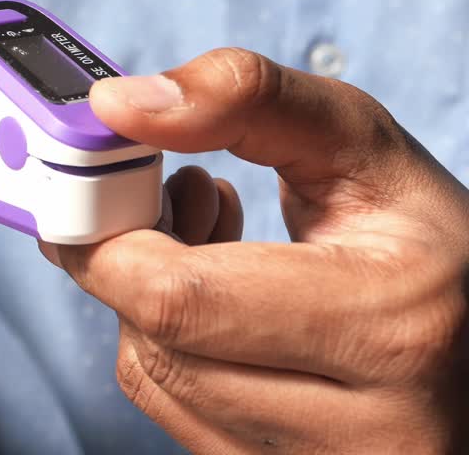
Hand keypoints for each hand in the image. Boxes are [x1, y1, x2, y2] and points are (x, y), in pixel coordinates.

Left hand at [52, 48, 468, 452]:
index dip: (109, 231)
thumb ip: (244, 99)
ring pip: (151, 374)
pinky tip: (212, 296)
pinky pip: (170, 408)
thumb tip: (118, 106)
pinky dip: (165, 341)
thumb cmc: (419, 236)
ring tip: (207, 236)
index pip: (177, 298)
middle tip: (161, 192)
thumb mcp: (358, 143)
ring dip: (146, 296)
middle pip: (153, 339)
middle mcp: (362, 430)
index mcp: (391, 328)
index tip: (101, 173)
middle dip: (127, 254)